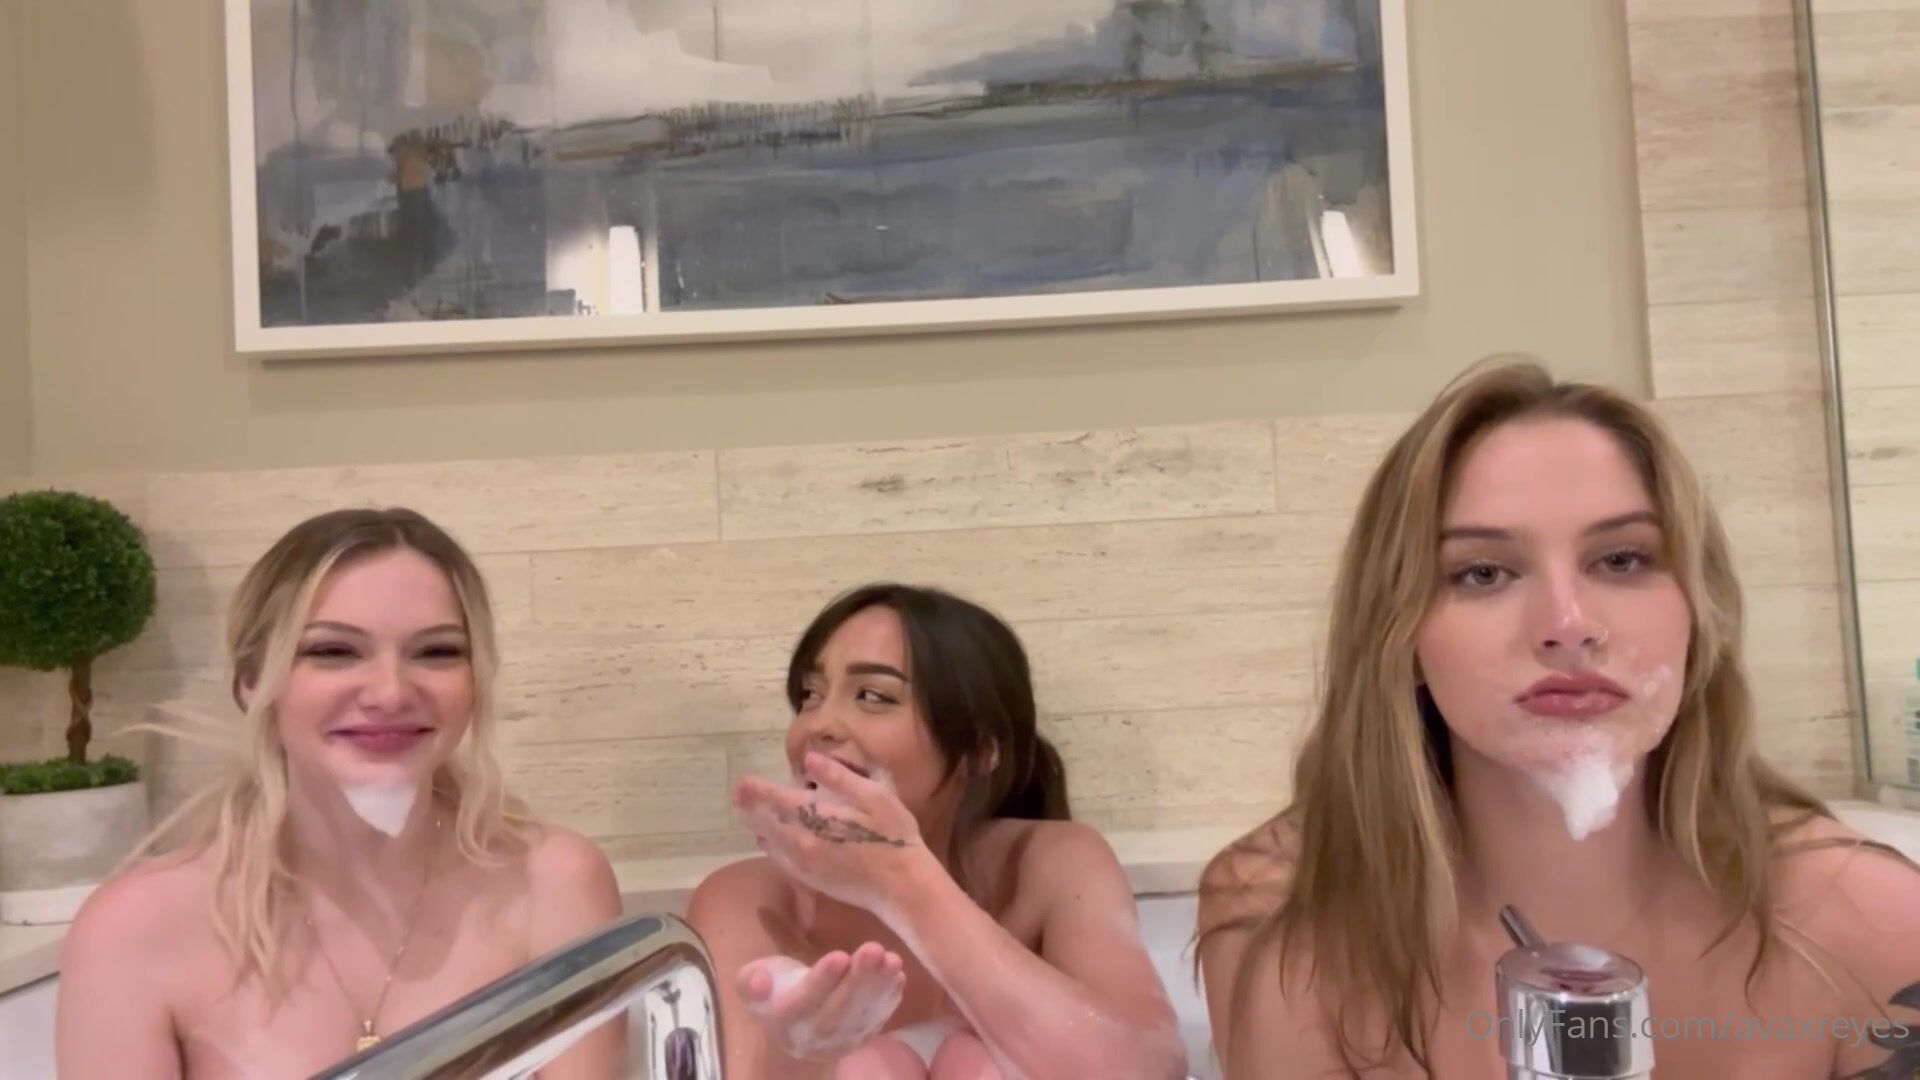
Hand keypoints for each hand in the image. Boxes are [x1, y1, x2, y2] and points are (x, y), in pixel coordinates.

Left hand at [734, 752, 936, 913]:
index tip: (740, 781)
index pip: (776, 799)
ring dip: (758, 825)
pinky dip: (771, 847)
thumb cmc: (893, 836)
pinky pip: (781, 861)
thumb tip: (809, 759)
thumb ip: (839, 777)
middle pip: (766, 821)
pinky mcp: (810, 880)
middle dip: (750, 806)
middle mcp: (801, 842)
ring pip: (770, 842)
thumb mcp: (875, 796)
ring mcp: (804, 864)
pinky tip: (769, 841)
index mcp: (816, 817)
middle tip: (738, 793)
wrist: (901, 886)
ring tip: (749, 813)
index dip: (756, 789)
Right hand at [738, 945, 907, 1060]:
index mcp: (783, 1020)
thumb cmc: (774, 997)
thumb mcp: (752, 986)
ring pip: (862, 1016)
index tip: (839, 956)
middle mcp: (814, 1036)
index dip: (821, 981)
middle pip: (838, 1012)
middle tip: (873, 950)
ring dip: (879, 987)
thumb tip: (760, 981)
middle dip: (858, 981)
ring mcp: (841, 1040)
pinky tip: (897, 973)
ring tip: (891, 958)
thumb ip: (751, 981)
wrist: (794, 1040)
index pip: (803, 1003)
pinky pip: (877, 1019)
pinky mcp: (862, 1037)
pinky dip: (889, 998)